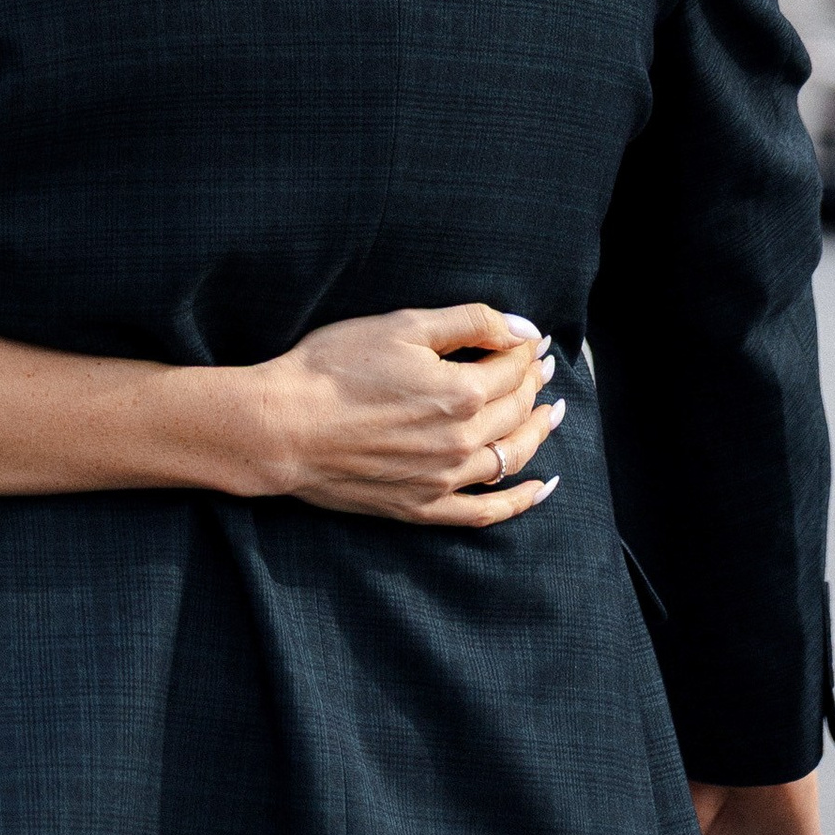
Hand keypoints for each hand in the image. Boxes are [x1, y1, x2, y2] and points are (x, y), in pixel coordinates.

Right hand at [235, 301, 561, 525]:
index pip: (511, 369)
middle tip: (543, 371)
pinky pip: (486, 511)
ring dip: (537, 434)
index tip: (532, 341)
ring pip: (511, 459)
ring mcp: (445, 480)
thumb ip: (468, 323)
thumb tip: (524, 329)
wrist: (283, 427)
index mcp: (461, 393)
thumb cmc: (333, 368)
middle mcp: (463, 440)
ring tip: (551, 416)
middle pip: (516, 411)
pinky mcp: (423, 507)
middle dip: (534, 386)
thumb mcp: (401, 327)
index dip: (525, 351)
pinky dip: (520, 501)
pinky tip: (540, 488)